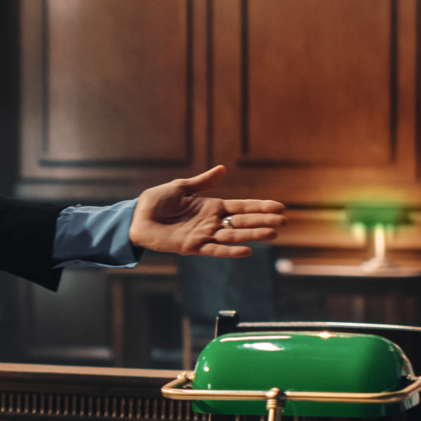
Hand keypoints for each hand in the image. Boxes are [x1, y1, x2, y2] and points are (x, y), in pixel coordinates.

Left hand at [128, 165, 286, 258]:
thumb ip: (203, 182)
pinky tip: (247, 250)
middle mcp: (211, 222)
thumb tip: (223, 169)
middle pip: (243, 221)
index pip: (241, 206)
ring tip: (273, 233)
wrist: (135, 218)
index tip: (280, 207)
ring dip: (253, 234)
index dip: (260, 207)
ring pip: (234, 235)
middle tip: (284, 221)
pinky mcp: (193, 247)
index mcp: (211, 206)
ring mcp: (204, 235)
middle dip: (263, 221)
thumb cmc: (155, 202)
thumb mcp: (180, 187)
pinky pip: (215, 250)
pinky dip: (231, 251)